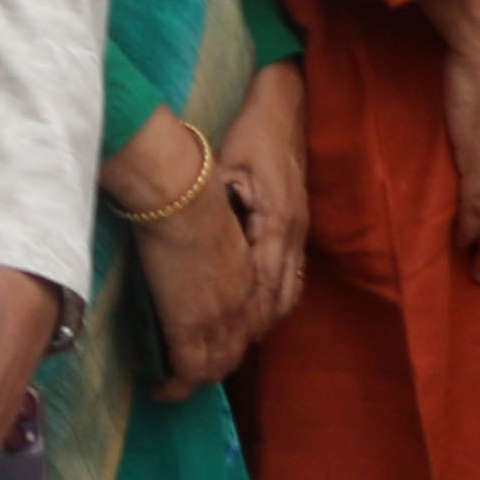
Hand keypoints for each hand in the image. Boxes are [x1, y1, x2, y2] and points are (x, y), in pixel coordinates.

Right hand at [121, 120, 261, 401]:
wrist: (182, 193)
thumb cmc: (198, 193)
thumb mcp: (224, 217)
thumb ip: (223, 240)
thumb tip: (208, 245)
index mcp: (258, 272)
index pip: (262, 315)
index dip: (242, 331)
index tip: (221, 335)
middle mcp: (247, 299)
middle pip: (241, 345)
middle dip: (221, 360)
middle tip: (197, 365)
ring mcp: (222, 315)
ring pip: (218, 363)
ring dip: (200, 375)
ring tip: (178, 382)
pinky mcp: (192, 325)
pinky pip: (189, 370)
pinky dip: (177, 386)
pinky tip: (162, 389)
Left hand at [214, 59, 309, 353]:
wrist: (285, 107)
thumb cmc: (251, 133)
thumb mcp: (222, 165)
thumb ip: (212, 204)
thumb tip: (182, 235)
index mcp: (275, 224)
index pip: (254, 293)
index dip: (226, 330)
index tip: (195, 360)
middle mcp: (292, 237)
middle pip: (271, 307)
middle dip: (237, 342)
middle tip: (197, 372)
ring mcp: (298, 235)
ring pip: (282, 300)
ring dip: (255, 328)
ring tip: (223, 355)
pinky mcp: (296, 230)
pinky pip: (289, 283)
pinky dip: (271, 308)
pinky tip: (254, 318)